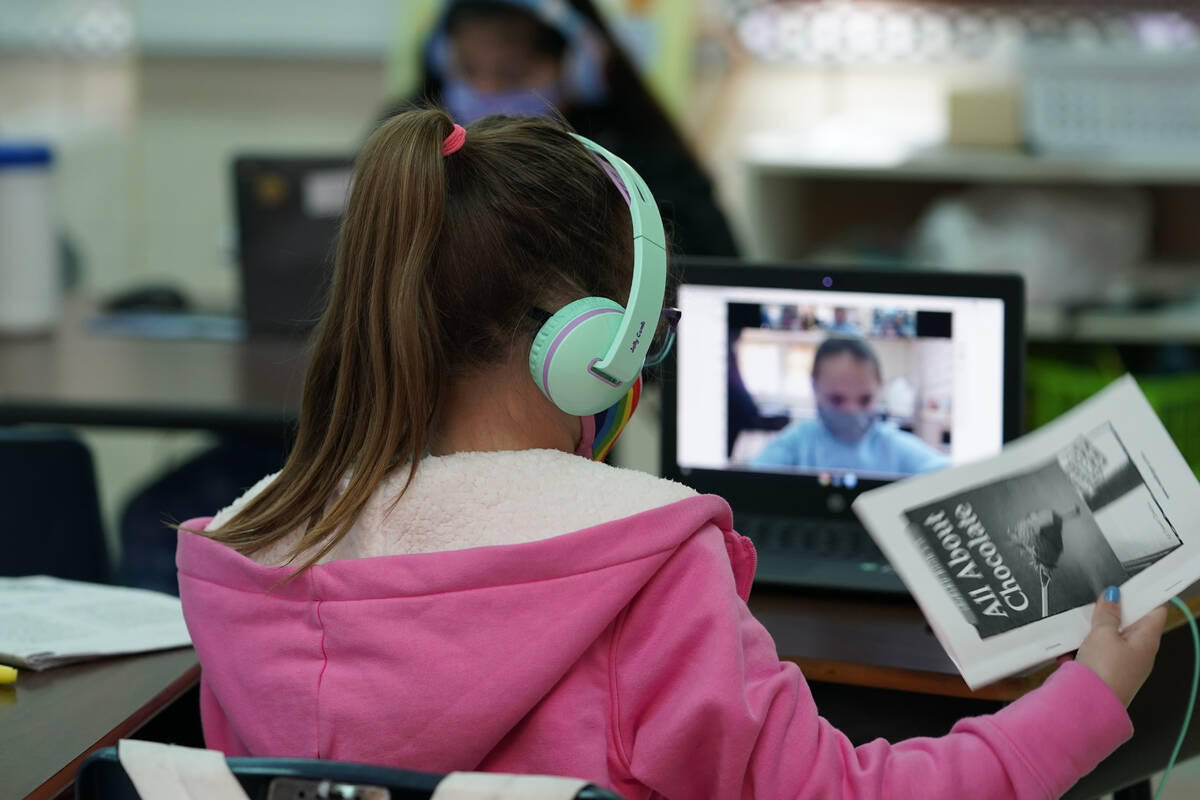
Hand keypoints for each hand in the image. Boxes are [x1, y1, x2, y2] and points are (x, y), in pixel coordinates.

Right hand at [1075, 587, 1167, 707]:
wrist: (1087, 706)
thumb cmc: (1104, 674)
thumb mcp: (1102, 633)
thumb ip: (1107, 612)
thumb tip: (1113, 596)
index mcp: (1147, 640)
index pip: (1155, 610)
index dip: (1146, 594)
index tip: (1137, 583)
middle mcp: (1138, 653)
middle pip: (1128, 623)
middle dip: (1111, 613)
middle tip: (1098, 606)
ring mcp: (1121, 664)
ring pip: (1108, 638)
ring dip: (1093, 632)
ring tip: (1080, 630)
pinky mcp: (1104, 673)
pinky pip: (1094, 653)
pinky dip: (1082, 648)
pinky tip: (1071, 650)